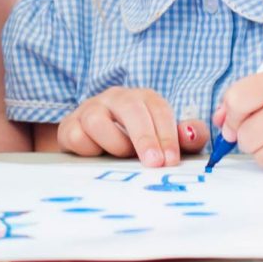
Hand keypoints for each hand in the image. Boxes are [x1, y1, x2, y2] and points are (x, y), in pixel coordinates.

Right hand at [56, 87, 208, 165]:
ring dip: (114, 143)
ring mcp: (90, 109)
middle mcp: (116, 98)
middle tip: (153, 162)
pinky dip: (89, 149)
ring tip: (122, 156)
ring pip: (97, 120)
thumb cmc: (136, 142)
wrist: (96, 145)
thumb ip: (187, 138)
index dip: (166, 135)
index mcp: (142, 99)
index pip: (158, 109)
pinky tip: (97, 155)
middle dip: (144, 137)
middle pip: (129, 108)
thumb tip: (192, 134)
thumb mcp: (166, 141)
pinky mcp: (70, 125)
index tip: (171, 160)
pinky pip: (76, 135)